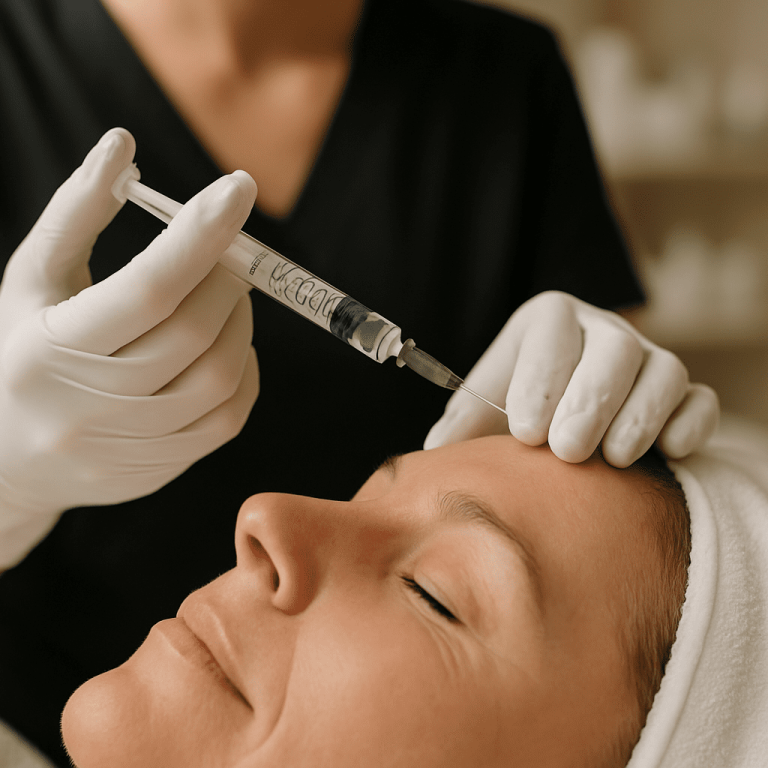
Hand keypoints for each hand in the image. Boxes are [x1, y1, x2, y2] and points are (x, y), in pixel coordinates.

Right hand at [0, 128, 258, 567]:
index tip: (239, 188)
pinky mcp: (162, 469)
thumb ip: (76, 210)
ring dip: (241, 320)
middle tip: (233, 252)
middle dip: (229, 277)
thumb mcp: (33, 277)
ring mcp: (130, 444)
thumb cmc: (25, 349)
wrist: (10, 458)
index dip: (200, 235)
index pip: (147, 288)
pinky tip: (226, 345)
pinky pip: (230, 415)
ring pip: (220, 374)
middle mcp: (90, 404)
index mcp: (51, 348)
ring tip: (227, 296)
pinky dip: (244, 368)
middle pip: (193, 332)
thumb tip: (123, 144)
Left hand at [424, 291, 718, 466]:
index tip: (525, 431)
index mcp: (548, 321)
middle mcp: (603, 331)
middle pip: (614, 349)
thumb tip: (432, 455)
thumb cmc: (515, 415)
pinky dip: (689, 425)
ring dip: (639, 416)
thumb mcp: (480, 412)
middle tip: (567, 450)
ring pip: (663, 371)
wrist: (562, 424)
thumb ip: (460, 427)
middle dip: (592, 401)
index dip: (542, 378)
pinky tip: (666, 452)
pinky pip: (700, 401)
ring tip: (611, 460)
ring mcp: (649, 360)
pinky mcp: (684, 395)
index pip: (552, 330)